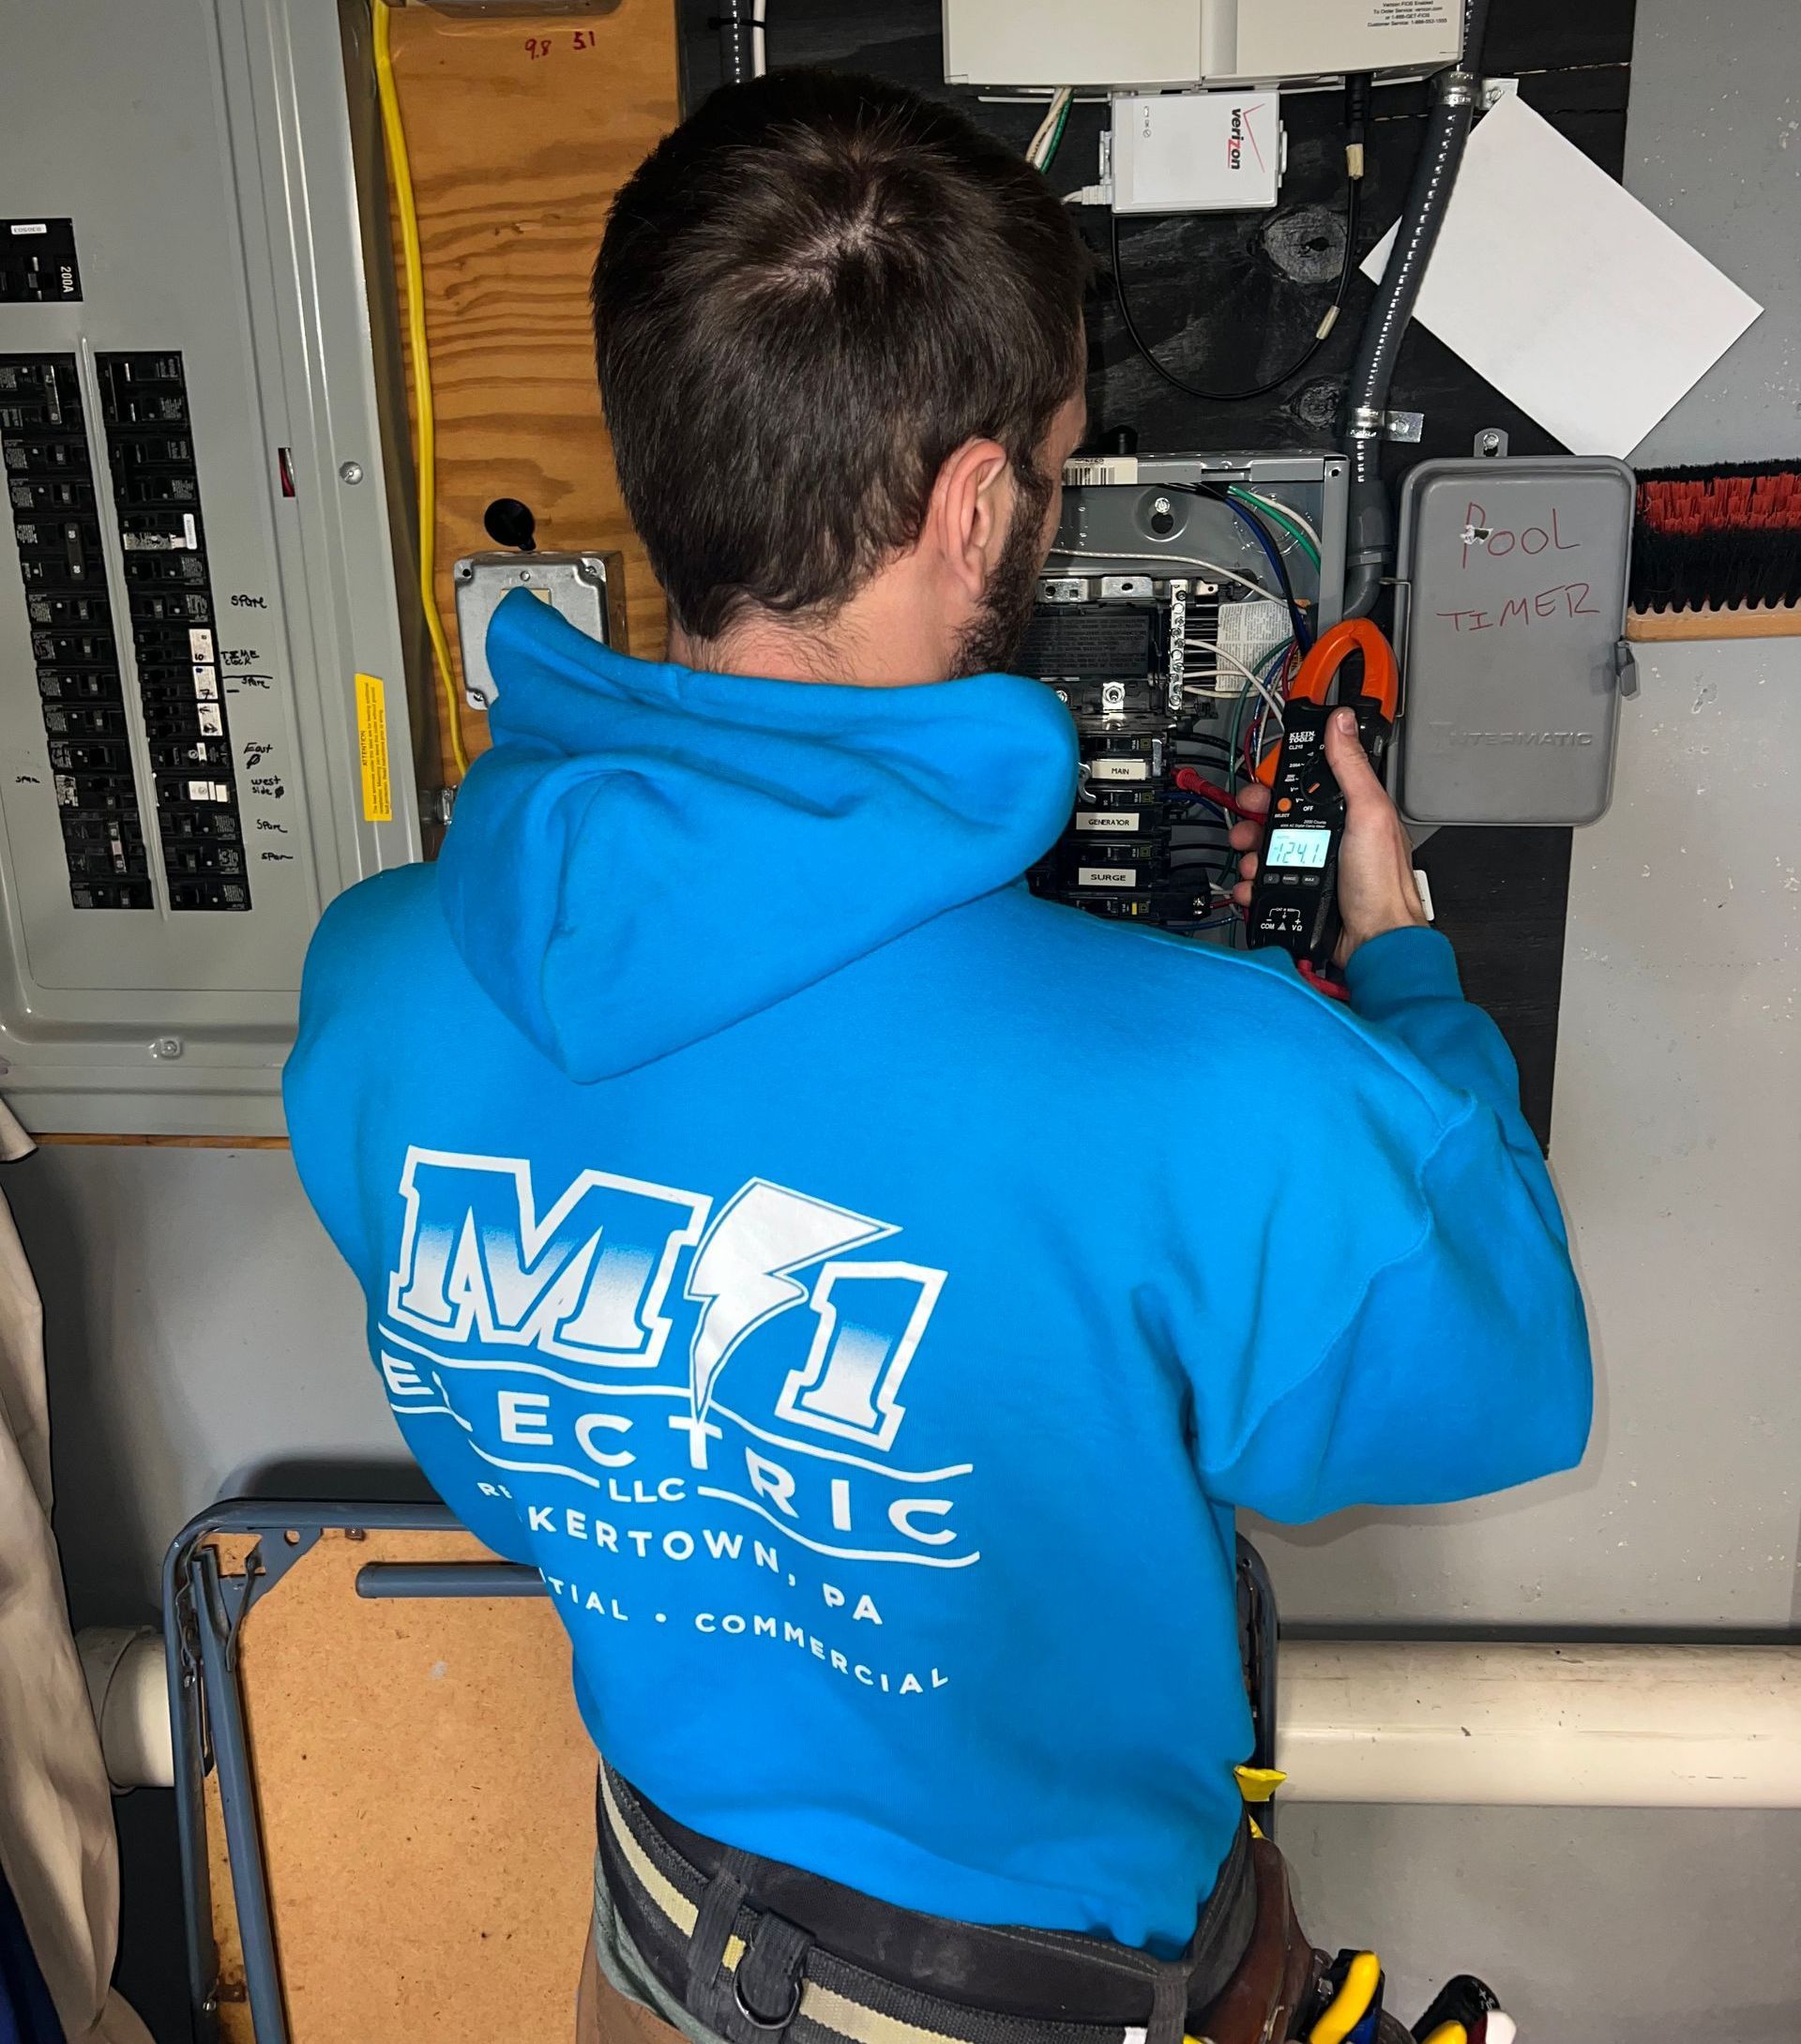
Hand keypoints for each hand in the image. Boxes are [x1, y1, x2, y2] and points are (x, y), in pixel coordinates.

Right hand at [1228, 708, 1428, 966]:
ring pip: (1267, 852)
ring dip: (1250, 855)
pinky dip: (1253, 884)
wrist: (1376, 941)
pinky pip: (1267, 883)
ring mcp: (1315, 868)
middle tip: (1246, 829)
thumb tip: (1343, 722)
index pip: (1304, 786)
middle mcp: (1331, 838)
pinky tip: (1253, 886)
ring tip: (1251, 863)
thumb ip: (1351, 767)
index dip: (1277, 785)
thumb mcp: (1368, 813)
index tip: (1260, 790)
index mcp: (1348, 812)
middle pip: (1278, 819)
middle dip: (1254, 822)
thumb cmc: (1383, 884)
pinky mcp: (1301, 894)